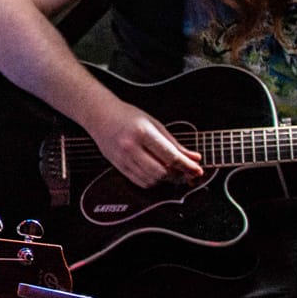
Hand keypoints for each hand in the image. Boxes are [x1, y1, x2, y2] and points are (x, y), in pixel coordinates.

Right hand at [88, 97, 202, 188]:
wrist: (100, 115)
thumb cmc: (127, 116)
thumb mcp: (154, 124)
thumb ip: (174, 143)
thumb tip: (193, 157)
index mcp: (143, 133)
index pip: (170, 156)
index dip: (187, 166)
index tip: (197, 170)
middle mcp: (131, 147)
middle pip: (161, 172)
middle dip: (177, 174)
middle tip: (185, 171)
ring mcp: (123, 158)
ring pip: (151, 180)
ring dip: (165, 179)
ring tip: (172, 172)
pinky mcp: (118, 166)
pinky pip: (140, 182)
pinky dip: (153, 181)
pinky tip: (158, 174)